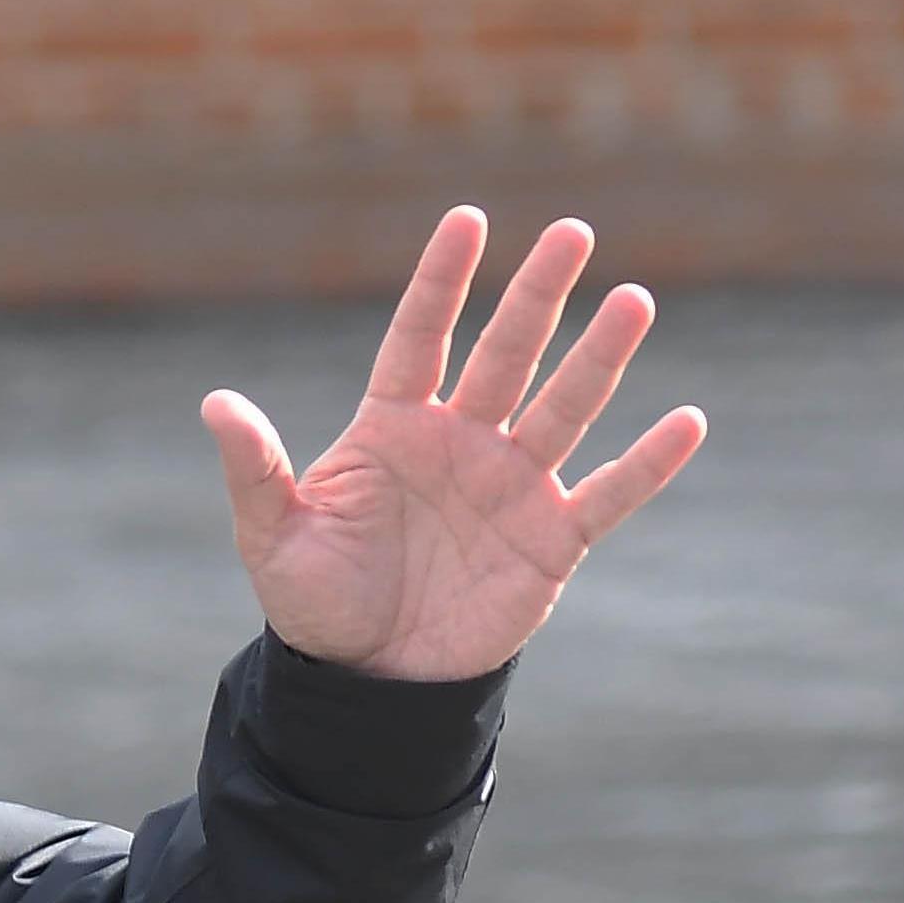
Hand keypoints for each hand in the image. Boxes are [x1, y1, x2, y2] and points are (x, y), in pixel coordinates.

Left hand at [203, 210, 708, 683]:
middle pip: (505, 354)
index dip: (443, 281)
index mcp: (393, 427)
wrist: (368, 682)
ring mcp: (512, 487)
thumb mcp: (273, 538)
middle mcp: (460, 441)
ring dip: (599, 358)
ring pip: (563, 407)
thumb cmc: (316, 603)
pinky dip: (647, 463)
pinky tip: (688, 421)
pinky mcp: (550, 542)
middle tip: (572, 231)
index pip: (421, 337)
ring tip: (635, 299)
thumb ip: (255, 470)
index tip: (467, 220)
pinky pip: (607, 495)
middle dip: (537, 295)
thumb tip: (214, 402)